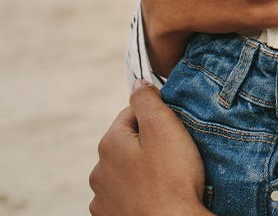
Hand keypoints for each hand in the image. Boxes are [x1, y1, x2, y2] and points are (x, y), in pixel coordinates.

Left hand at [89, 81, 207, 215]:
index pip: (131, 113)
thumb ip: (147, 100)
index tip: (174, 129)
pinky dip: (137, 192)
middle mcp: (99, 170)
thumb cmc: (172, 178)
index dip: (156, 116)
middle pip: (126, 143)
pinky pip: (123, 195)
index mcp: (110, 143)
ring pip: (124, 170)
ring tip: (166, 177)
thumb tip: (138, 82)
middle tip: (174, 153)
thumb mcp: (164, 127)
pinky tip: (154, 194)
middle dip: (147, 143)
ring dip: (140, 169)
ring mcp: (102, 198)